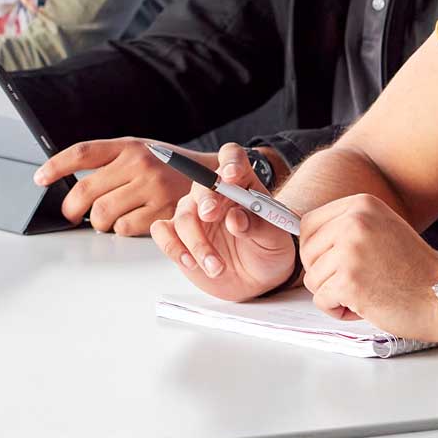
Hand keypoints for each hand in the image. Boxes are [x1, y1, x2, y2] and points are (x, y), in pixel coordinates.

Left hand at [34, 137, 196, 234]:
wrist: (209, 177)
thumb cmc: (168, 166)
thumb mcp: (141, 151)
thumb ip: (109, 161)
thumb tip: (68, 181)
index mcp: (129, 145)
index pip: (83, 152)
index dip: (56, 166)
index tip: (40, 178)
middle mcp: (139, 163)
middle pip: (84, 191)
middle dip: (71, 208)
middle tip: (72, 213)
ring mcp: (151, 187)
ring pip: (101, 215)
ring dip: (98, 222)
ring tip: (108, 217)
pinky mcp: (161, 211)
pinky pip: (123, 229)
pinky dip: (121, 229)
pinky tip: (132, 219)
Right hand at [150, 142, 296, 301]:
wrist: (256, 279)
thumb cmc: (267, 249)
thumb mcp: (275, 239)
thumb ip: (259, 226)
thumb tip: (236, 218)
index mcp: (242, 182)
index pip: (232, 158)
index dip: (230, 161)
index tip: (231, 175)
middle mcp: (214, 192)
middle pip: (202, 183)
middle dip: (206, 199)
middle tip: (211, 215)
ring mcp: (193, 212)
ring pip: (184, 215)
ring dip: (198, 243)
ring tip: (217, 267)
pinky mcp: (177, 234)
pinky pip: (162, 231)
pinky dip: (173, 247)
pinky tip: (191, 262)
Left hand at [301, 194, 437, 341]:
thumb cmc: (414, 268)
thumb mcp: (381, 227)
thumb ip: (349, 226)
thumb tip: (308, 239)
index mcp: (361, 204)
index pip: (309, 223)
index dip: (315, 249)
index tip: (332, 263)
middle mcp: (353, 221)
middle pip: (306, 252)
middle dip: (323, 274)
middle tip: (354, 281)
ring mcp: (350, 250)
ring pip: (312, 279)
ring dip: (333, 294)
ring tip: (365, 292)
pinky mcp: (349, 281)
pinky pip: (321, 301)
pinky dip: (339, 310)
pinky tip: (365, 305)